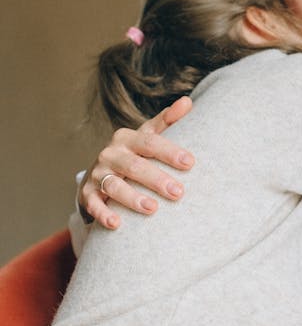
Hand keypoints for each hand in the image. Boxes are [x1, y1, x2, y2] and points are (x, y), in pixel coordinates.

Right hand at [79, 97, 194, 228]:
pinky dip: (103, 214)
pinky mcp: (88, 194)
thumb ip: (167, 121)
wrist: (100, 173)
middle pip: (134, 166)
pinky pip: (94, 204)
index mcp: (127, 138)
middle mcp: (110, 154)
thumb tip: (187, 101)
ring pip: (114, 185)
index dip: (169, 152)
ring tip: (153, 209)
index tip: (190, 162)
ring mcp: (98, 174)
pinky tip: (117, 224)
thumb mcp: (147, 136)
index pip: (150, 142)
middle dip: (156, 179)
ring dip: (132, 198)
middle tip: (178, 192)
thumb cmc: (133, 154)